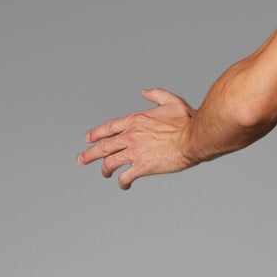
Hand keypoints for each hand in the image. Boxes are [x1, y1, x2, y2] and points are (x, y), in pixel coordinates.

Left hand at [77, 87, 200, 187]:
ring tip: (105, 173)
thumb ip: (156, 95)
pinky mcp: (142, 167)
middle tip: (82, 159)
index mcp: (135, 120)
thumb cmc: (188, 120)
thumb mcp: (171, 101)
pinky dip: (122, 182)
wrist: (195, 137)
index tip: (88, 139)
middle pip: (103, 146)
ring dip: (105, 169)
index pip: (108, 128)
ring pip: (109, 163)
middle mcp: (131, 136)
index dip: (96, 134)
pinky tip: (124, 185)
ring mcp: (135, 152)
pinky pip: (125, 177)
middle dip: (89, 154)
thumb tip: (145, 91)